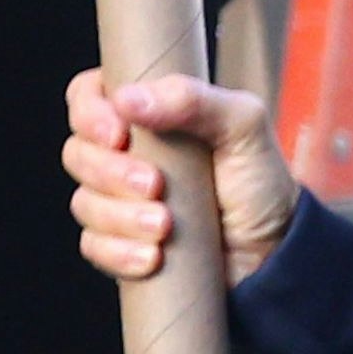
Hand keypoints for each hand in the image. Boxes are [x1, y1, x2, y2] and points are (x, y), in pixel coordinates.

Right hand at [61, 68, 296, 288]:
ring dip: (120, 216)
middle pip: (77, 152)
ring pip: (84, 203)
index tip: (118, 134)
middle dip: (110, 172)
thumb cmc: (260, 182)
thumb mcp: (243, 126)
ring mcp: (121, 201)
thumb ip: (193, 100)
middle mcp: (127, 153)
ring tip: (165, 226)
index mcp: (149, 112)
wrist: (275, 253)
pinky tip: (152, 257)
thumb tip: (129, 99)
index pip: (88, 96)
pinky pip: (94, 247)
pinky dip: (118, 252)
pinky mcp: (123, 243)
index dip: (90, 113)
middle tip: (155, 185)